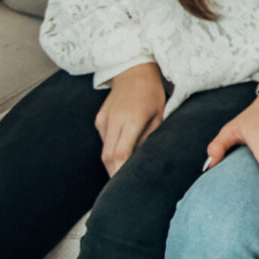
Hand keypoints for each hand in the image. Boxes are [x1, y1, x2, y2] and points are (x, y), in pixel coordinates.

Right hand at [96, 62, 164, 176]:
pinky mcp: (98, 120)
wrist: (133, 71)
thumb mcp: (159, 115)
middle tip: (122, 187)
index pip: (121, 153)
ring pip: (104, 150)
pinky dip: (112, 149)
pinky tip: (121, 150)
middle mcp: (113, 121)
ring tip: (123, 172)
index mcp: (131, 120)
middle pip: (108, 156)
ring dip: (113, 162)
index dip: (120, 171)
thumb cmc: (152, 93)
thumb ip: (150, 137)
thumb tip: (142, 160)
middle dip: (114, 173)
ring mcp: (103, 120)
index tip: (125, 184)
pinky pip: (104, 140)